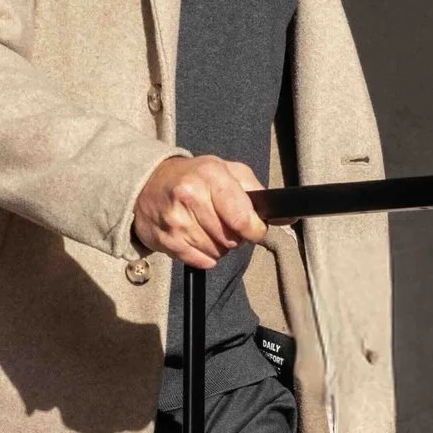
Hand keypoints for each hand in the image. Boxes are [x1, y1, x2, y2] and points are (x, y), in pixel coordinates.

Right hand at [131, 153, 269, 269]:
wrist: (146, 183)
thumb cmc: (194, 177)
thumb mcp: (227, 171)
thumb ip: (257, 192)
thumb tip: (286, 215)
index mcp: (211, 176)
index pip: (243, 218)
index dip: (255, 230)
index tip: (254, 228)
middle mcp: (191, 196)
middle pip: (232, 239)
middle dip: (235, 236)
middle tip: (224, 222)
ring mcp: (176, 220)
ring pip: (217, 252)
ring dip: (219, 246)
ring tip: (207, 227)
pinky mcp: (167, 240)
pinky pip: (201, 261)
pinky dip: (204, 255)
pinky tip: (196, 237)